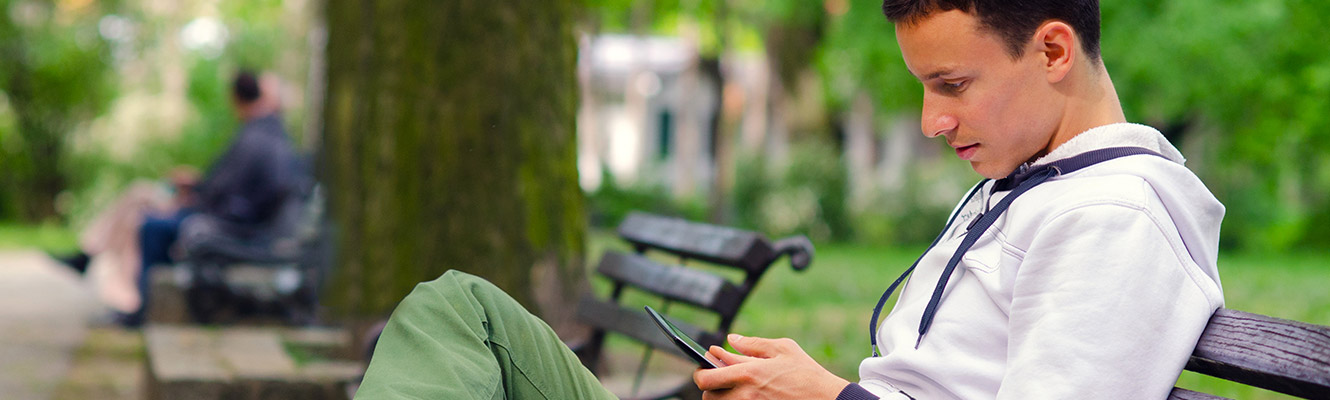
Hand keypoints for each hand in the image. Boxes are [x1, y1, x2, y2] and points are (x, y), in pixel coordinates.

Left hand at [693, 334, 849, 399]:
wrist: (827, 399)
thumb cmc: (806, 373)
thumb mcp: (783, 349)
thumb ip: (753, 343)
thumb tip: (731, 339)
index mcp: (748, 373)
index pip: (707, 377)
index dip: (700, 371)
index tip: (704, 366)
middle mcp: (745, 395)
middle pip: (708, 396)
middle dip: (710, 386)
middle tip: (718, 377)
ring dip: (721, 396)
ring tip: (732, 386)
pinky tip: (745, 393)